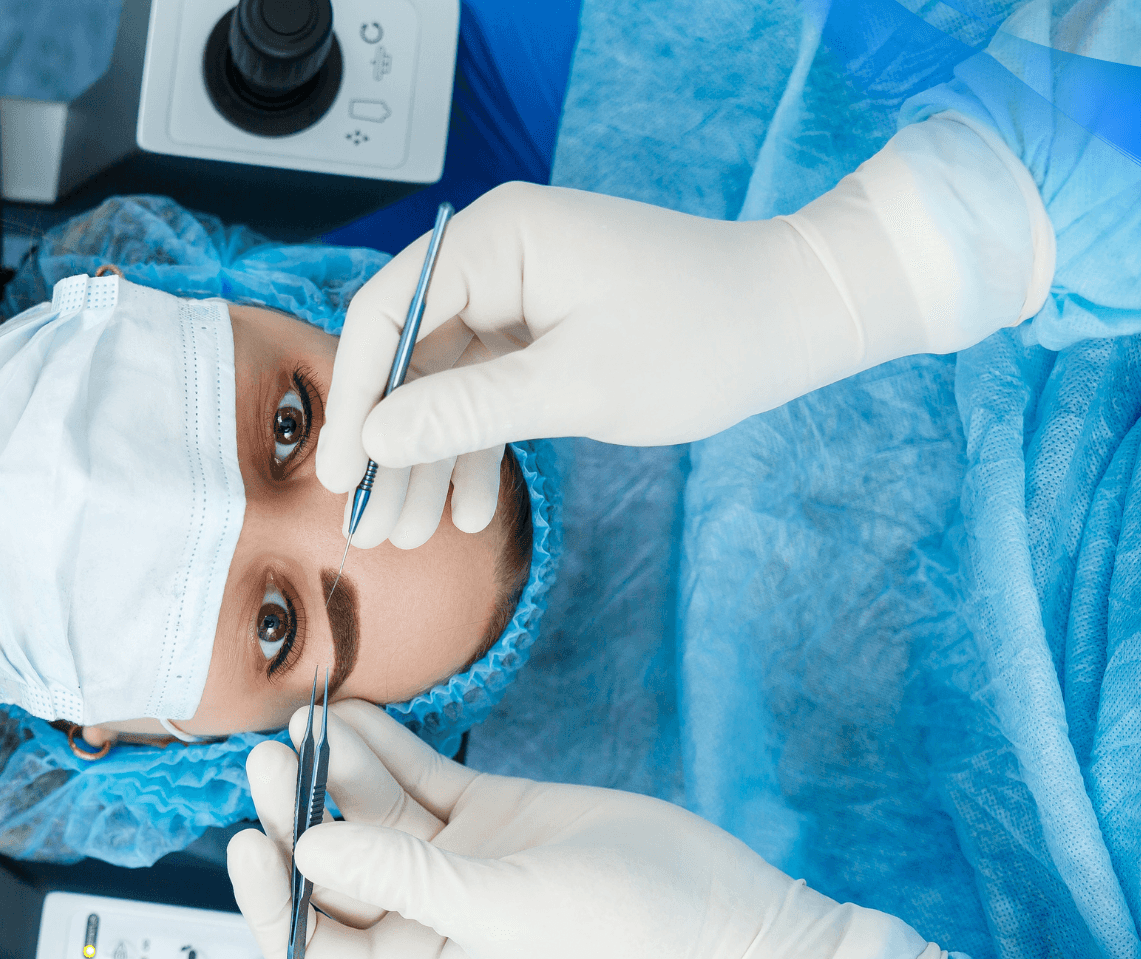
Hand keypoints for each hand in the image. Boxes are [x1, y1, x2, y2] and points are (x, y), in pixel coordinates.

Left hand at [230, 700, 938, 958]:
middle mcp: (424, 924)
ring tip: (306, 718)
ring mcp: (453, 867)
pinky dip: (385, 748)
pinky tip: (352, 713)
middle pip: (333, 867)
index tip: (247, 837)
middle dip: (298, 813)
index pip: (311, 944)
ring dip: (336, 770)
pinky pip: (418, 779)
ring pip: (370, 814)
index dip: (270, 895)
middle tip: (269, 754)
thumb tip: (308, 850)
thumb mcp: (504, 912)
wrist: (729, 923)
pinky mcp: (487, 818)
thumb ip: (403, 880)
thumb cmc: (625, 944)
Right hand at [319, 116, 1045, 548]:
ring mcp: (520, 290)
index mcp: (499, 239)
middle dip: (391, 446)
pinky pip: (486, 388)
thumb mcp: (578, 387)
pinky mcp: (545, 326)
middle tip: (369, 527)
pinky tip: (469, 514)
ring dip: (428, 460)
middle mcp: (498, 254)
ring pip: (443, 382)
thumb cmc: (706, 336)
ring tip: (409, 538)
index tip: (340, 474)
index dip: (354, 398)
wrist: (800, 318)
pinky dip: (475, 447)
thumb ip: (467, 412)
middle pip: (408, 354)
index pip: (386, 312)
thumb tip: (376, 439)